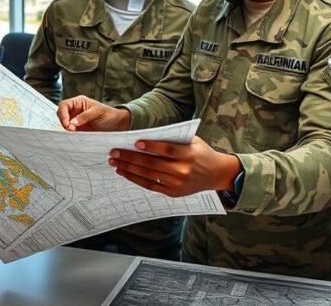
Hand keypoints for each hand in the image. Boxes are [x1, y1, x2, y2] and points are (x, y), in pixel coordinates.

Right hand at [57, 96, 130, 131]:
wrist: (118, 125)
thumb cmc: (109, 114)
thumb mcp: (98, 112)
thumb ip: (85, 116)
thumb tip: (72, 122)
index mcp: (79, 102)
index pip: (64, 105)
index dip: (63, 113)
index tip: (67, 123)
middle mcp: (75, 111)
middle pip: (61, 115)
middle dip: (63, 122)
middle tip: (71, 130)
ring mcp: (76, 122)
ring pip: (64, 125)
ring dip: (66, 130)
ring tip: (74, 133)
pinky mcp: (79, 131)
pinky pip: (70, 134)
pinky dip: (70, 136)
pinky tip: (75, 137)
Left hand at [108, 137, 241, 197]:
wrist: (216, 174)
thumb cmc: (200, 153)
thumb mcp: (192, 141)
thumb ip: (173, 139)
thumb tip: (145, 137)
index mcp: (189, 154)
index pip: (167, 150)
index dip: (151, 146)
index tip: (135, 142)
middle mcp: (183, 170)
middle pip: (153, 164)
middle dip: (130, 158)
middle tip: (114, 152)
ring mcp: (178, 183)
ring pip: (148, 175)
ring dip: (129, 169)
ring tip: (115, 162)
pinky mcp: (173, 193)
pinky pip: (150, 186)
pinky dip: (135, 179)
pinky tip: (124, 172)